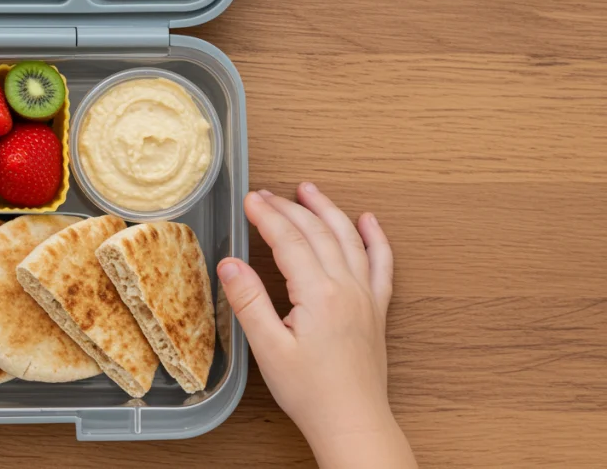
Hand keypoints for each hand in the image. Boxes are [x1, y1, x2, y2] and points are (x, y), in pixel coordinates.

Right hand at [217, 183, 415, 468]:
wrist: (352, 420)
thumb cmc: (310, 392)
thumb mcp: (268, 349)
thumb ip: (249, 302)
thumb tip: (230, 263)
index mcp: (319, 294)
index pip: (289, 241)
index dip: (267, 216)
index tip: (249, 199)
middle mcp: (347, 288)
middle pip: (317, 232)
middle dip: (289, 207)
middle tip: (265, 194)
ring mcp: (366, 296)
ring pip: (349, 238)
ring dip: (328, 210)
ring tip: (309, 190)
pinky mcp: (376, 308)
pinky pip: (381, 263)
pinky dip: (376, 238)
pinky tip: (368, 221)